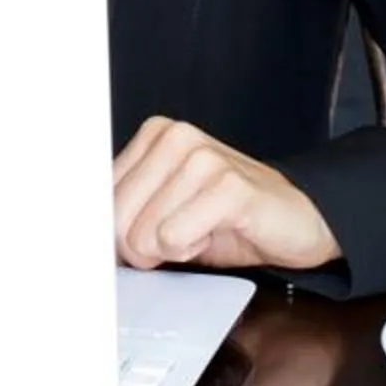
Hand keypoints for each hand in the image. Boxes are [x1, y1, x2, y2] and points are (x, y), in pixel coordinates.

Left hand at [111, 118, 340, 273]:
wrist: (300, 217)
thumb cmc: (228, 217)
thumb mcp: (166, 211)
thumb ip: (127, 214)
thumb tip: (85, 239)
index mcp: (152, 136)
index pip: (100, 198)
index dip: (115, 234)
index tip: (135, 241)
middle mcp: (174, 137)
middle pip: (117, 220)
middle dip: (145, 247)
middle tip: (181, 236)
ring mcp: (203, 157)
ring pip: (145, 234)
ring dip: (175, 249)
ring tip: (204, 229)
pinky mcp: (229, 185)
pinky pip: (176, 238)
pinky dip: (194, 249)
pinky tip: (217, 233)